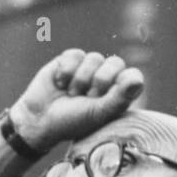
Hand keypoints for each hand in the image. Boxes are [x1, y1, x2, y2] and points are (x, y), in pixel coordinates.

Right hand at [10, 49, 144, 151]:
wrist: (39, 119)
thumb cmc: (71, 121)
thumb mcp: (98, 113)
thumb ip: (120, 97)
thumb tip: (138, 80)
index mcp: (117, 94)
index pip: (132, 76)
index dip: (119, 84)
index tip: (104, 98)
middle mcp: (105, 78)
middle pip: (115, 63)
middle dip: (99, 81)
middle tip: (86, 97)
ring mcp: (87, 68)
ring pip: (94, 58)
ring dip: (80, 79)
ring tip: (71, 94)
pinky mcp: (69, 60)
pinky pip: (76, 54)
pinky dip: (66, 71)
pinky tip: (59, 84)